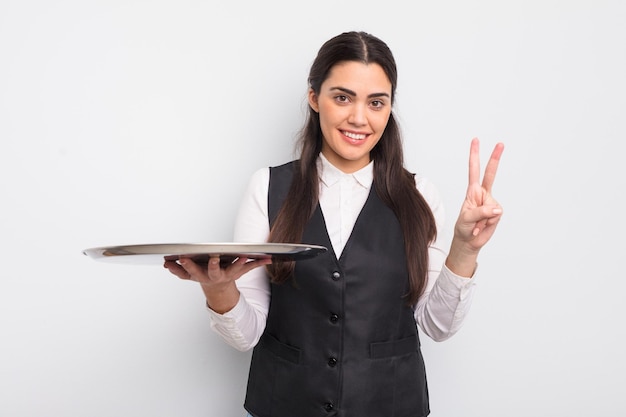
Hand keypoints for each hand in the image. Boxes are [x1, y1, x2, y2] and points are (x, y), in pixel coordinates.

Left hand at [164, 256, 271, 312]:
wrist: (217, 288)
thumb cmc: (228, 274)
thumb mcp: (242, 271)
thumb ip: (255, 264)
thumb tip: (269, 259)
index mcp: (227, 274)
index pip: (235, 268)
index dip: (240, 263)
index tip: (243, 256)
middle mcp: (213, 276)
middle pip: (212, 271)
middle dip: (212, 264)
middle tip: (212, 257)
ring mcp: (201, 277)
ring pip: (193, 273)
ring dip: (186, 267)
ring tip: (180, 259)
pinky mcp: (190, 276)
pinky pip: (180, 274)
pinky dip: (173, 269)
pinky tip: (167, 263)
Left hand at [453, 137, 504, 251]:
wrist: (469, 241)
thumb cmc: (463, 228)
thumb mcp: (466, 219)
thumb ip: (480, 212)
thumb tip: (497, 209)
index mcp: (472, 191)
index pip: (473, 171)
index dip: (474, 156)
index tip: (475, 141)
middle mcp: (482, 194)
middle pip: (490, 174)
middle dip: (495, 158)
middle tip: (500, 143)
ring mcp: (491, 203)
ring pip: (492, 207)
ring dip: (483, 218)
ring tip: (476, 224)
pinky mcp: (497, 213)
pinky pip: (495, 216)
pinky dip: (487, 223)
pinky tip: (482, 226)